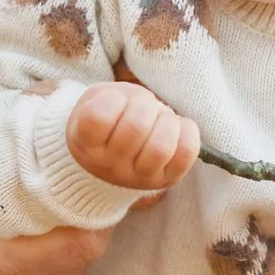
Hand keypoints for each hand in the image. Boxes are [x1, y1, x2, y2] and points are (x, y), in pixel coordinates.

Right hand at [66, 81, 200, 192]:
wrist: (110, 161)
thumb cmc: (105, 121)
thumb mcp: (95, 102)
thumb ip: (114, 96)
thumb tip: (149, 106)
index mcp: (86, 144)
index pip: (98, 119)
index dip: (112, 99)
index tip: (115, 100)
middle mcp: (110, 167)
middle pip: (135, 128)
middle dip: (145, 105)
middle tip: (144, 106)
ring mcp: (139, 177)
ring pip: (161, 147)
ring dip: (167, 120)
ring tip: (161, 117)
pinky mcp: (166, 179)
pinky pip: (186, 153)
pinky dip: (188, 131)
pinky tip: (177, 126)